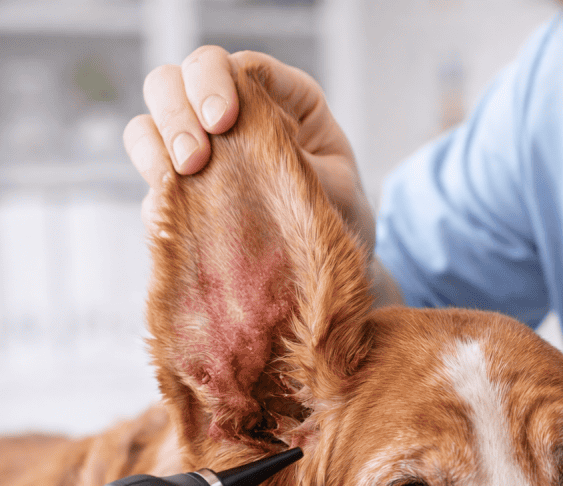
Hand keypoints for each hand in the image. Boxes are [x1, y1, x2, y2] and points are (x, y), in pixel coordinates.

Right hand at [123, 46, 374, 249]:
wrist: (328, 264)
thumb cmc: (340, 212)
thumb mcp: (335, 183)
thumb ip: (296, 161)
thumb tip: (249, 148)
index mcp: (274, 96)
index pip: (229, 67)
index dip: (214, 82)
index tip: (223, 121)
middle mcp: (226, 117)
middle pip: (173, 82)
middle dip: (177, 113)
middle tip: (195, 158)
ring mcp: (197, 156)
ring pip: (147, 126)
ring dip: (155, 147)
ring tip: (182, 178)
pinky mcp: (180, 199)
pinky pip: (151, 189)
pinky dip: (155, 196)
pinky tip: (174, 213)